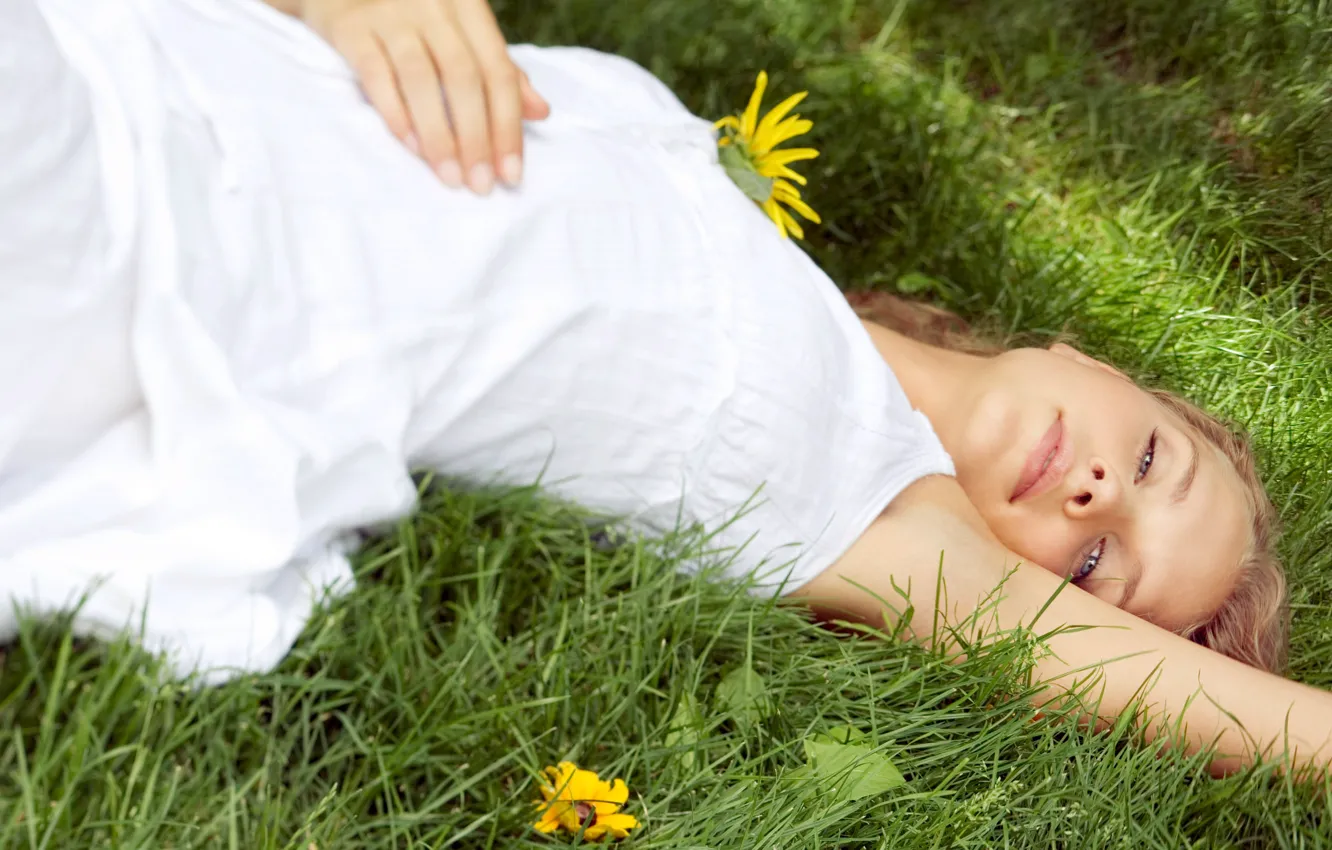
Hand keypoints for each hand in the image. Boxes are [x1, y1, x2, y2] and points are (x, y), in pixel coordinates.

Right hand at [298, 0, 549, 193]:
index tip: (510, 174)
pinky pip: (376, 73)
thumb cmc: (411, 14)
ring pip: (421, 79)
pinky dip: (396, 114)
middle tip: (480, 184)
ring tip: (450, 177)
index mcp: (468, 7)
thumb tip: (541, 111)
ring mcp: (389, 12)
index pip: (498, 72)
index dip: (508, 127)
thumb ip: (497, 68)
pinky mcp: (350, 26)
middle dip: (476, 138)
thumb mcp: (461, 31)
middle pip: (463, 77)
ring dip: (439, 135)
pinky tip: (413, 148)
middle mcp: (433, 4)